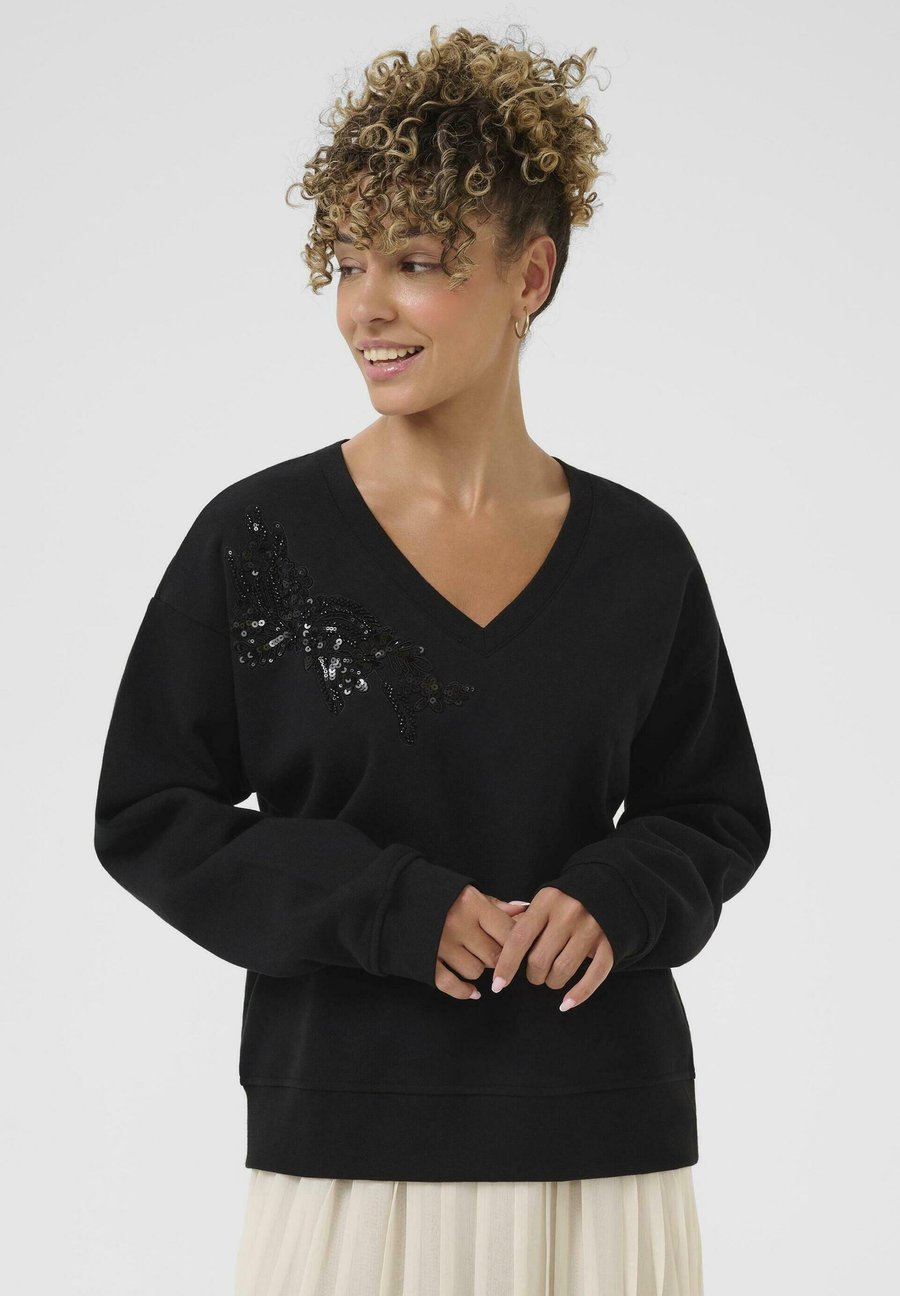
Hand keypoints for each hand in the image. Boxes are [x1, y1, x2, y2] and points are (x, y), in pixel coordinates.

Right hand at [434, 888, 530, 1000]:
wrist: (398, 897)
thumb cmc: (440, 895)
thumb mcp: (469, 894)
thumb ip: (497, 905)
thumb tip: (523, 911)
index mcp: (471, 905)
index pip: (509, 932)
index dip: (517, 942)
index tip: (517, 945)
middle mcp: (457, 925)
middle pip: (494, 956)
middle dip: (498, 957)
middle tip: (492, 950)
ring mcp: (440, 945)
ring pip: (475, 971)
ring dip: (478, 967)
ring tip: (471, 956)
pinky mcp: (425, 961)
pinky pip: (450, 984)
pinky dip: (463, 990)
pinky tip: (472, 991)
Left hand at [490, 886, 613, 1010]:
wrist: (608, 889)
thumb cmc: (566, 901)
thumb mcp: (543, 901)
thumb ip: (522, 921)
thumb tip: (498, 947)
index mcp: (547, 901)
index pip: (519, 938)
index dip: (506, 965)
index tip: (498, 984)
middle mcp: (569, 913)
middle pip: (539, 959)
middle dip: (533, 975)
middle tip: (535, 973)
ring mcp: (591, 929)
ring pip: (562, 971)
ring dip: (552, 982)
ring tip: (552, 977)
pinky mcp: (610, 944)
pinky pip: (593, 976)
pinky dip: (578, 994)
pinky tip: (566, 1004)